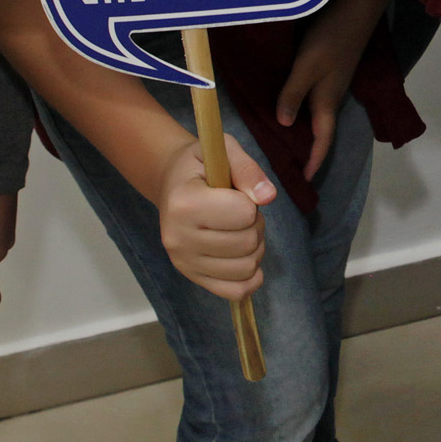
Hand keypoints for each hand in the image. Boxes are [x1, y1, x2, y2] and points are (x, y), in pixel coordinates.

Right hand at [157, 133, 275, 300]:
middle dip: (255, 224)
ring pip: (246, 268)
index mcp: (183, 202)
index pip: (243, 213)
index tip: (236, 192)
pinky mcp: (192, 277)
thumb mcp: (224, 150)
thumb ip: (247, 169)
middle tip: (241, 211)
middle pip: (247, 242)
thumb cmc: (201, 165)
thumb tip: (268, 197)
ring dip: (254, 248)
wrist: (172, 183)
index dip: (250, 201)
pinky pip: (235, 291)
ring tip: (239, 229)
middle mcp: (178, 237)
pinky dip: (250, 276)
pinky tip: (245, 257)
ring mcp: (184, 261)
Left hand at [277, 7, 370, 181]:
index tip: (305, 181)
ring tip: (286, 142)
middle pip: (319, 131)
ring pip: (316, 116)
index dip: (314, 161)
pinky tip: (290, 105)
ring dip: (304, 131)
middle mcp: (330, 96)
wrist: (355, 8)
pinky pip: (313, 100)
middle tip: (290, 166)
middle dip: (308, 151)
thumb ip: (293, 94)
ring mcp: (331, 83)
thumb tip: (282, 124)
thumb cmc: (331, 37)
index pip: (321, 140)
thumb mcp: (307, 66)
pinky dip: (302, 110)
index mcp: (326, 101)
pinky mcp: (328, 70)